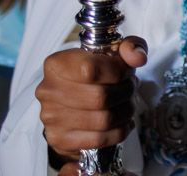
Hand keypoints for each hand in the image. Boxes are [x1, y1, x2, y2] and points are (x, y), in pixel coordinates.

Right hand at [37, 35, 146, 168]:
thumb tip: (138, 58)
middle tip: (130, 89)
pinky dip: (118, 132)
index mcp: (56, 64)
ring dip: (125, 112)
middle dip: (125, 93)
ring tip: (127, 104)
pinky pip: (99, 139)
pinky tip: (122, 123)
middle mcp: (48, 90)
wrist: (72, 106)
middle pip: (100, 97)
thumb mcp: (112, 53)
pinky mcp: (59, 139)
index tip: (127, 72)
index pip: (90, 69)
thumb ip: (129, 47)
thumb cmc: (94, 76)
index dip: (117, 71)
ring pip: (103, 120)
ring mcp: (51, 117)